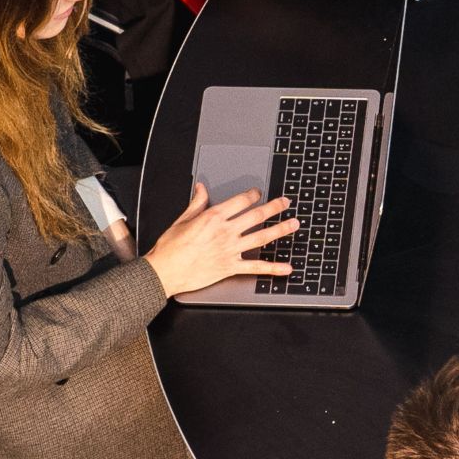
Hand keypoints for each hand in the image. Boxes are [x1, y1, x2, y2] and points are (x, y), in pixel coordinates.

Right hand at [144, 181, 298, 296]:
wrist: (164, 271)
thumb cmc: (170, 247)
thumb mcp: (182, 219)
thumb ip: (196, 202)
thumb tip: (201, 188)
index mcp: (213, 217)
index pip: (240, 201)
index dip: (253, 195)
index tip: (258, 193)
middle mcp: (225, 232)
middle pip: (256, 215)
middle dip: (274, 207)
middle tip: (286, 202)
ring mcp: (229, 250)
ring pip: (261, 237)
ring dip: (280, 230)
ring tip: (294, 224)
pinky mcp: (230, 267)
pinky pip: (256, 267)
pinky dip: (273, 268)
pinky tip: (287, 267)